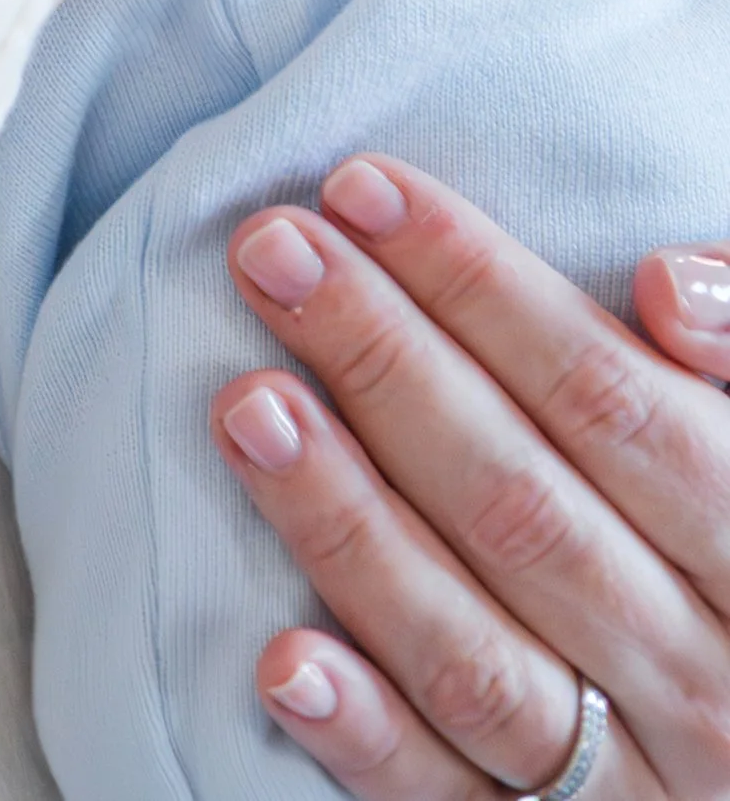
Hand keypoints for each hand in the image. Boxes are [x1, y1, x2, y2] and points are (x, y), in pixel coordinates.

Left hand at [211, 153, 729, 793]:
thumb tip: (661, 286)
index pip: (610, 402)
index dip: (483, 286)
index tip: (362, 189)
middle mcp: (707, 679)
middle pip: (523, 505)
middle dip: (385, 362)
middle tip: (273, 252)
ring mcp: (634, 779)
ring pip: (473, 651)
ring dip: (349, 524)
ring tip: (247, 406)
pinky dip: (365, 733)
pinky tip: (281, 657)